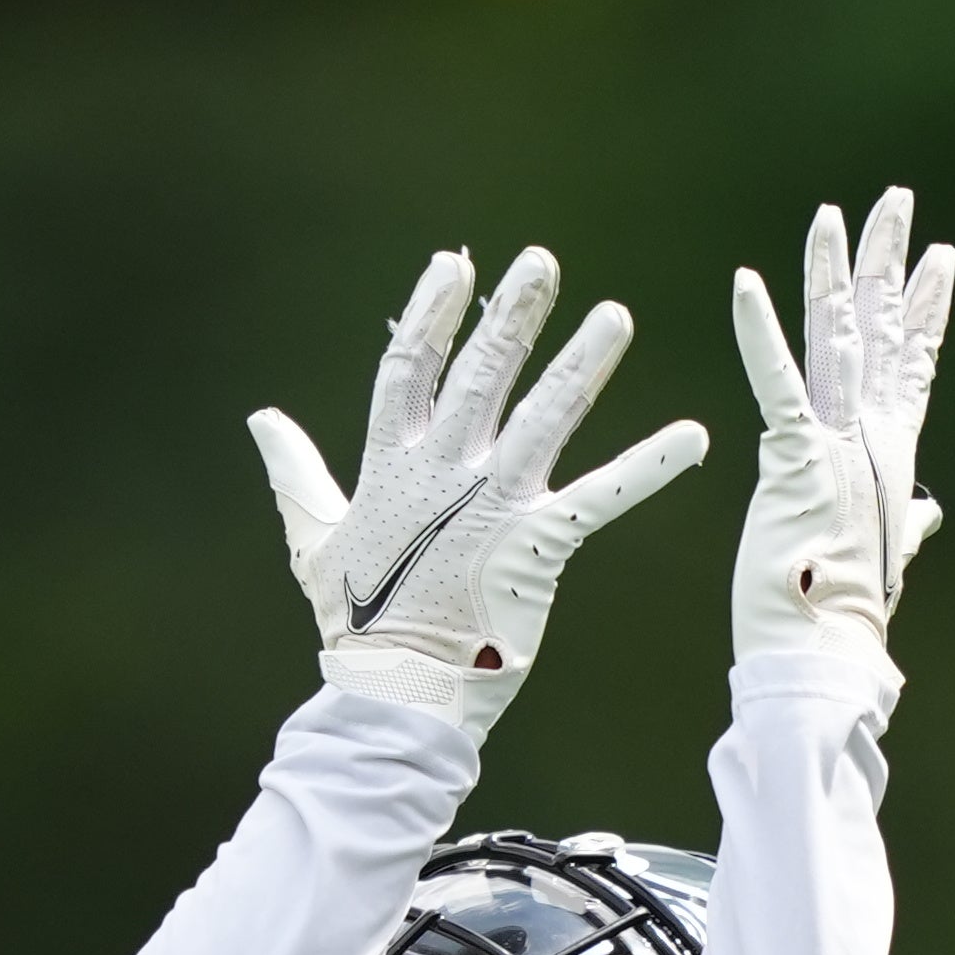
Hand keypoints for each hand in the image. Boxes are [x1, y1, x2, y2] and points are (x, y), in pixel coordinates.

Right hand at [249, 242, 706, 730]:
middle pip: (480, 375)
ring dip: (582, 365)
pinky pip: (603, 495)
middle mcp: (442, 473)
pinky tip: (693, 436)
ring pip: (544, 417)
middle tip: (542, 262)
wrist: (397, 692)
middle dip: (512, 316)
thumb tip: (261, 419)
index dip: (431, 315)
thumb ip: (296, 473)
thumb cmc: (357, 625)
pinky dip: (650, 464)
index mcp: (390, 467)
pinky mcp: (538, 543)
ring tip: (616, 317)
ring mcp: (491, 504)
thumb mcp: (314, 540)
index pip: (408, 371)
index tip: (454, 265)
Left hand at [729, 187, 954, 664]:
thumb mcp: (883, 554)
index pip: (914, 363)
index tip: (938, 255)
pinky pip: (775, 381)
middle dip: (888, 261)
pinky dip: (757, 331)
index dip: (925, 306)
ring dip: (831, 272)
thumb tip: (929, 515)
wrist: (827, 654)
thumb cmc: (845, 614)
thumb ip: (906, 522)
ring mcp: (839, 444)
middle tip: (895, 198)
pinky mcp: (795, 458)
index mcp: (892, 455)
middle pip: (884, 329)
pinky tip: (743, 281)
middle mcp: (874, 438)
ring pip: (838, 338)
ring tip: (832, 213)